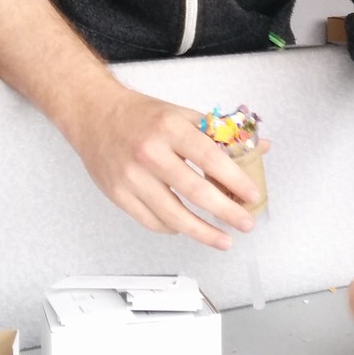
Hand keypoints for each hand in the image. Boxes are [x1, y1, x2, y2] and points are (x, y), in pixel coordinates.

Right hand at [67, 80, 263, 249]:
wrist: (94, 115)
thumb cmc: (140, 115)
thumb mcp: (181, 114)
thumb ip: (219, 134)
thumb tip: (259, 147)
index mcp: (169, 127)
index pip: (210, 157)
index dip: (235, 180)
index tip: (251, 195)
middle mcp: (149, 152)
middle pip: (195, 191)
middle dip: (226, 212)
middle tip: (245, 223)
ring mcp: (131, 176)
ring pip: (173, 215)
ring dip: (203, 232)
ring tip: (223, 239)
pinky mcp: (118, 194)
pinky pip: (152, 221)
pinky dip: (173, 228)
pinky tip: (187, 228)